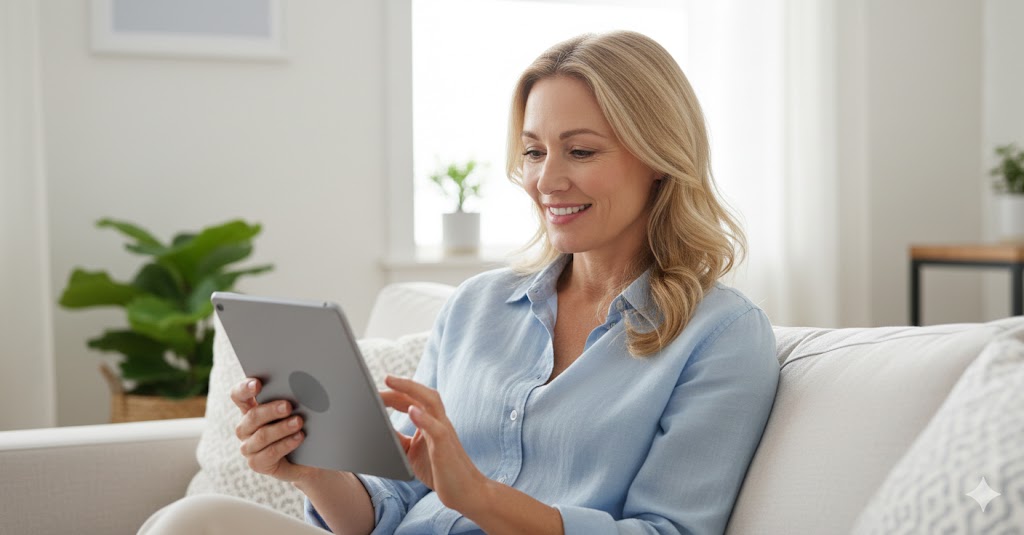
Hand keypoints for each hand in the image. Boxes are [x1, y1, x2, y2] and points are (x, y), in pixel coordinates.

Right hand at [231, 377, 319, 483]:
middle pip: (252, 416)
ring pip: (262, 435)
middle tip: (288, 406)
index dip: (245, 388)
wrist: (308, 459)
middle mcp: (245, 427)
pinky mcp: (257, 463)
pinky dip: (286, 444)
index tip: (258, 384)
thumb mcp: (296, 411)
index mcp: (250, 408)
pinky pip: (270, 453)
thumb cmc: (301, 427)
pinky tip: (299, 437)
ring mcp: (249, 447)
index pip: (239, 395)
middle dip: (270, 410)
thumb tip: (301, 389)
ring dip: (282, 428)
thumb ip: (291, 399)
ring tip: (299, 422)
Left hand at [381, 375, 489, 514]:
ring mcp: (444, 431)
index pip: (412, 400)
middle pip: (421, 394)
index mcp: (431, 422)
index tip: (375, 389)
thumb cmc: (440, 472)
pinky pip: (436, 428)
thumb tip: (378, 430)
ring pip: (431, 401)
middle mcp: (439, 422)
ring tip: (392, 382)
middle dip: (401, 385)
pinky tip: (411, 410)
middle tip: (383, 378)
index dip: (394, 392)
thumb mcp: (412, 453)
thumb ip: (398, 439)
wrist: (466, 492)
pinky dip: (423, 418)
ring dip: (410, 389)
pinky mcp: (445, 446)